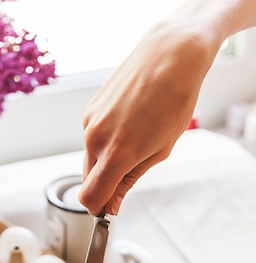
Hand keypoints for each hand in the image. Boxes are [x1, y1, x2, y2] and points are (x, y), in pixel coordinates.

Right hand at [79, 21, 216, 215]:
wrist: (169, 53)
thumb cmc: (174, 100)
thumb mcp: (160, 150)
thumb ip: (129, 181)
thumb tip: (112, 205)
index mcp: (116, 154)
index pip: (90, 198)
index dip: (100, 208)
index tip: (111, 207)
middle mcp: (95, 140)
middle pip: (89, 180)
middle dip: (105, 184)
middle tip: (132, 170)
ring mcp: (89, 123)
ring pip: (90, 158)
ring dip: (107, 159)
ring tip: (137, 136)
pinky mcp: (89, 110)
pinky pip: (92, 138)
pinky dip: (106, 140)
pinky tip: (129, 122)